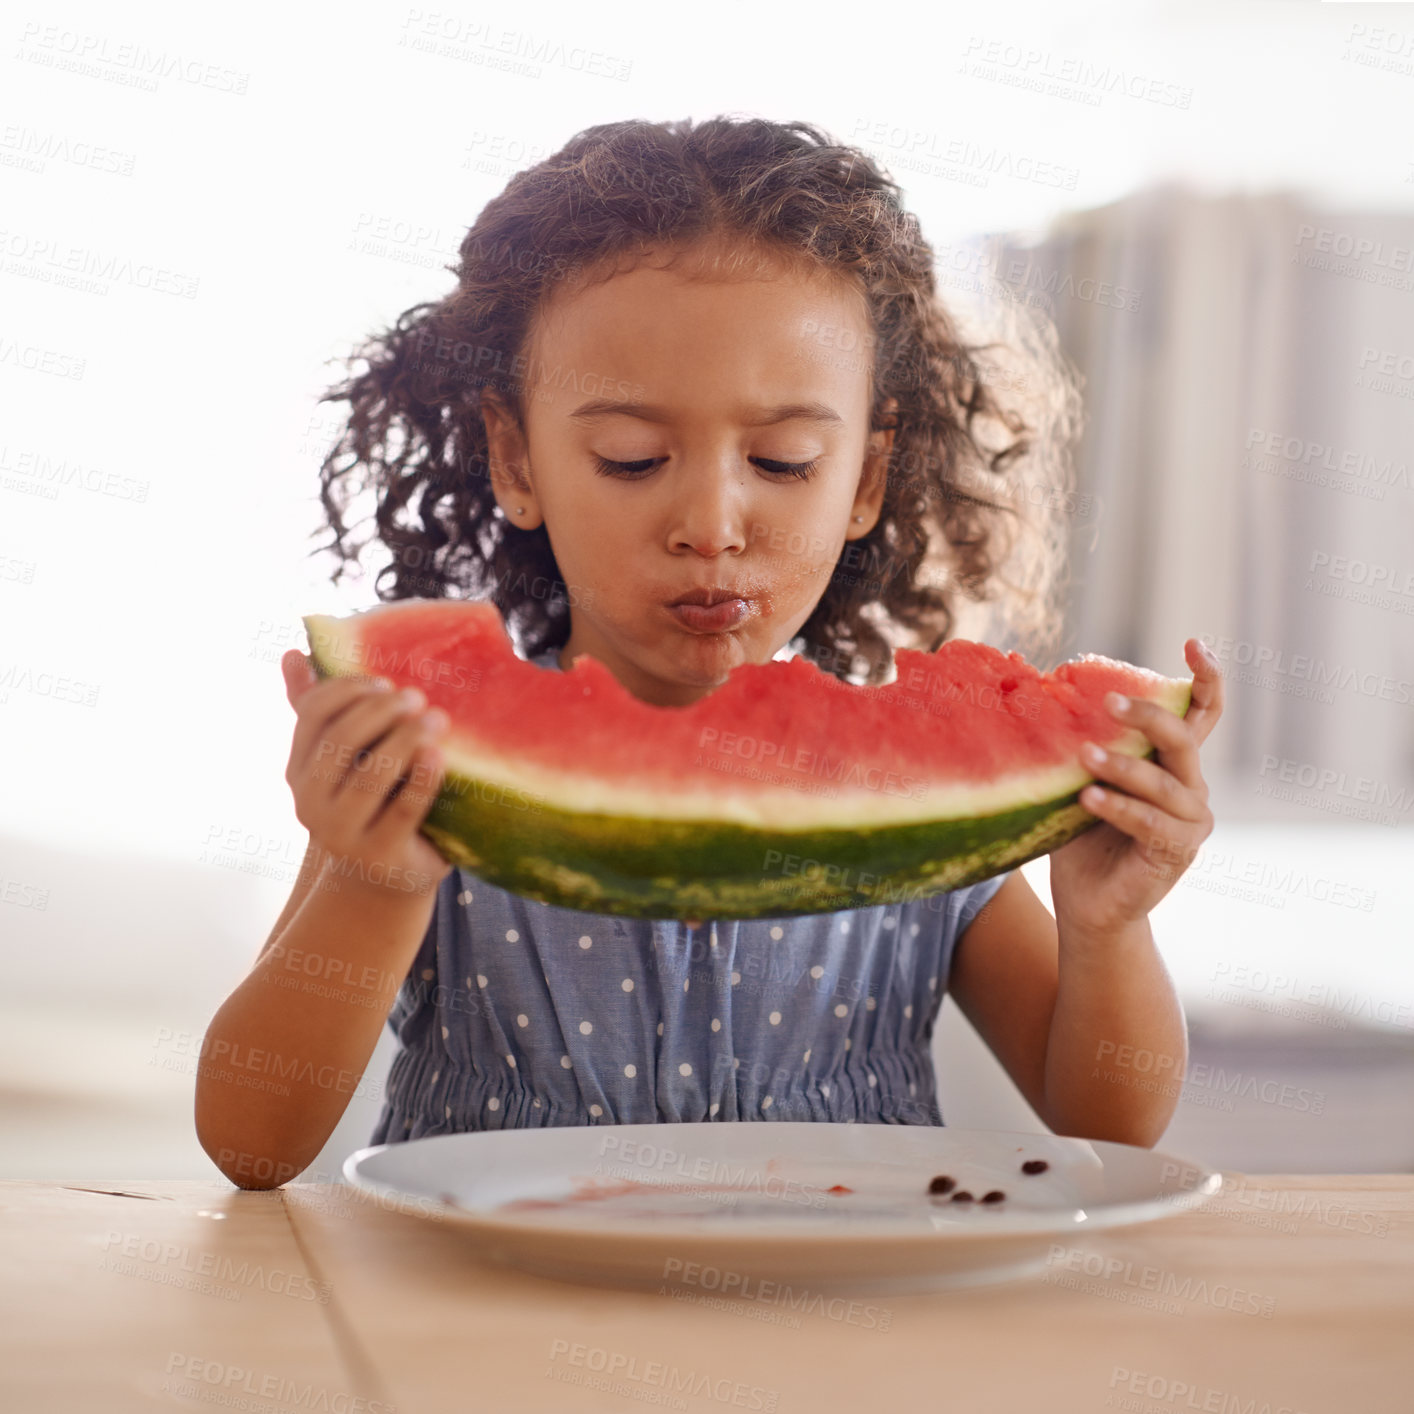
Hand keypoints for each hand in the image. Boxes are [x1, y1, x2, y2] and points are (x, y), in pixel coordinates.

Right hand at [280, 650, 454, 898]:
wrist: (385, 876)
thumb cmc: (369, 803)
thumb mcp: (343, 761)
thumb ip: (316, 709)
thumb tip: (293, 653)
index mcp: (297, 771)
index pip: (313, 714)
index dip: (348, 689)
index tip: (385, 681)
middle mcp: (309, 803)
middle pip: (341, 741)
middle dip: (381, 711)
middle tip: (416, 696)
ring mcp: (341, 833)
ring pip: (371, 775)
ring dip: (405, 739)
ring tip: (437, 718)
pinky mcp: (380, 854)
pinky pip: (404, 809)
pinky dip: (422, 778)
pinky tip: (439, 754)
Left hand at [1047, 638, 1224, 939]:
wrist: (1088, 905)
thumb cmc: (1081, 838)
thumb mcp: (1078, 781)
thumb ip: (1079, 744)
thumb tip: (1041, 692)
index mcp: (1172, 764)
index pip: (1201, 715)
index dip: (1206, 677)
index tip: (1194, 642)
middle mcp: (1191, 788)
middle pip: (1183, 738)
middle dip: (1147, 715)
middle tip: (1105, 702)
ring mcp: (1190, 821)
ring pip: (1165, 781)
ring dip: (1123, 766)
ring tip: (1084, 757)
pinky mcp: (1177, 851)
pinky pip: (1151, 822)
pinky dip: (1119, 807)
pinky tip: (1088, 799)